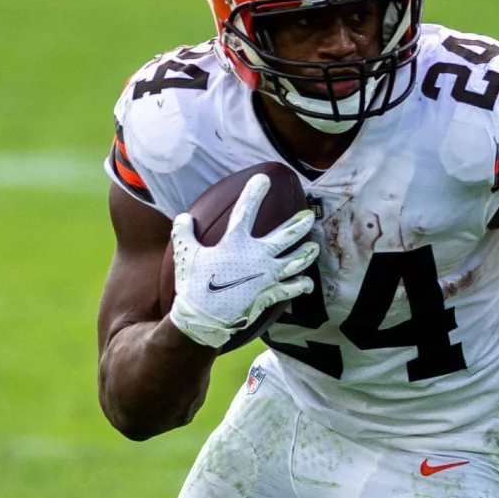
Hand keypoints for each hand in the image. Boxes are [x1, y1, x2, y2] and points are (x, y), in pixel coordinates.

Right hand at [167, 173, 319, 349]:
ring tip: (314, 247)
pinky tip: (307, 283)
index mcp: (236, 242)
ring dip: (307, 253)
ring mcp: (267, 275)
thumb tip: (183, 217)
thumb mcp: (185, 254)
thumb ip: (184, 232)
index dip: (255, 192)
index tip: (264, 179)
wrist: (204, 319)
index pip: (247, 210)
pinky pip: (292, 289)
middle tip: (309, 217)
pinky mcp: (270, 294)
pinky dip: (301, 285)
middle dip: (300, 224)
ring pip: (296, 261)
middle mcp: (257, 256)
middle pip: (287, 236)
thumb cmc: (194, 285)